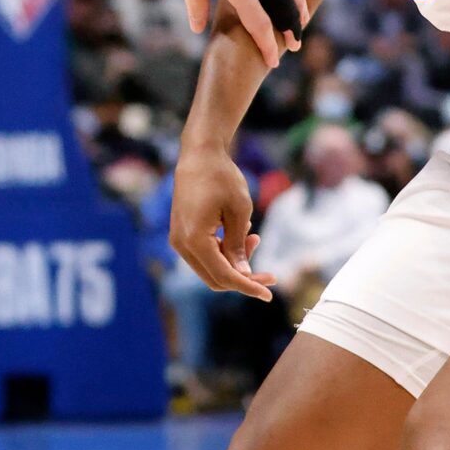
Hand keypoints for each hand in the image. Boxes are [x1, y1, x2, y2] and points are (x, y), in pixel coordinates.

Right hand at [169, 144, 275, 301]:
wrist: (199, 155)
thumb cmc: (221, 178)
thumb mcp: (239, 212)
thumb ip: (239, 246)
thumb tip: (244, 275)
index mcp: (194, 240)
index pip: (223, 275)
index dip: (247, 287)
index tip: (269, 294)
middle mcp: (181, 244)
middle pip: (215, 278)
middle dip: (243, 279)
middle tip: (270, 275)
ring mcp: (179, 240)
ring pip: (210, 269)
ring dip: (234, 264)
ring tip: (255, 240)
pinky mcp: (182, 234)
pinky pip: (204, 256)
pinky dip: (224, 254)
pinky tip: (242, 237)